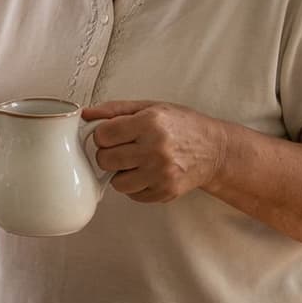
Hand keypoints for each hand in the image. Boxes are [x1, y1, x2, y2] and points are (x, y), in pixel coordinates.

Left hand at [81, 100, 231, 201]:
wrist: (215, 150)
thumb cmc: (183, 126)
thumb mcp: (151, 107)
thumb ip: (115, 110)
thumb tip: (86, 114)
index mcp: (150, 123)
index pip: (103, 135)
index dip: (103, 135)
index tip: (112, 135)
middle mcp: (156, 149)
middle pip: (105, 160)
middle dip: (109, 155)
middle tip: (124, 149)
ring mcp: (161, 173)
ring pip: (117, 182)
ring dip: (122, 173)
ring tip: (137, 162)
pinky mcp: (166, 192)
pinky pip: (133, 195)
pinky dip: (137, 186)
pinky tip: (148, 173)